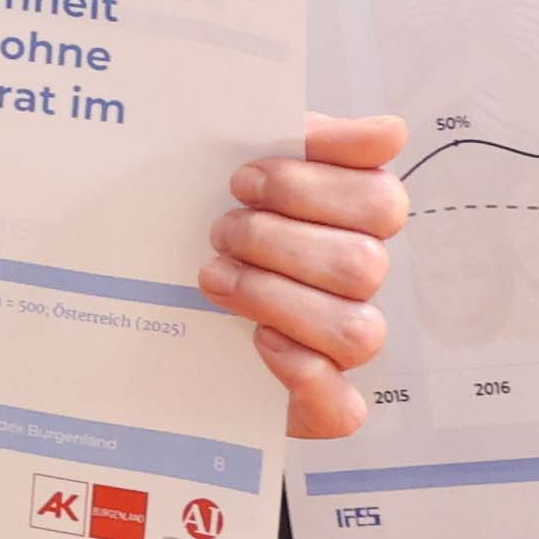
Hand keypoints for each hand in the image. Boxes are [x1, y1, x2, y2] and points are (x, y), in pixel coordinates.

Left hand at [209, 113, 403, 442]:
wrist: (148, 289)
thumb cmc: (216, 216)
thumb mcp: (247, 161)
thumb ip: (310, 139)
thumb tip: (390, 132)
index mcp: (355, 219)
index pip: (381, 201)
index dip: (311, 188)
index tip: (243, 179)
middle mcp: (358, 281)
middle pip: (363, 265)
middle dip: (278, 242)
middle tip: (221, 231)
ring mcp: (342, 342)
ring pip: (356, 331)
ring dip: (276, 298)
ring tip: (216, 276)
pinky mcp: (318, 401)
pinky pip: (342, 406)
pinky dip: (304, 375)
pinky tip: (259, 341)